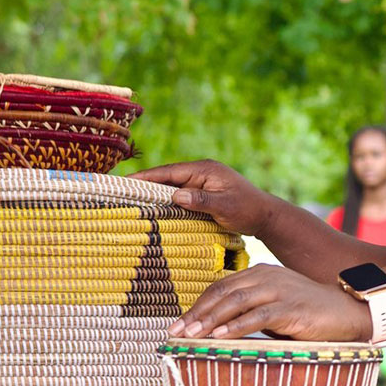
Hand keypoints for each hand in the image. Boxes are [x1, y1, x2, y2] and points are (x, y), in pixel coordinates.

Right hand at [130, 159, 276, 236]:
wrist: (265, 216)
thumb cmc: (247, 209)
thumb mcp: (224, 206)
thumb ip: (201, 199)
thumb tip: (176, 195)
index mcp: (204, 169)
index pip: (170, 171)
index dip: (148, 176)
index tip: (127, 180)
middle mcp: (201, 172)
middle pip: (167, 177)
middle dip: (146, 183)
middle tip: (120, 191)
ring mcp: (202, 182)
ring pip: (172, 186)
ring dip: (155, 193)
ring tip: (130, 200)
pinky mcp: (203, 192)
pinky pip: (180, 194)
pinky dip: (167, 200)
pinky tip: (154, 209)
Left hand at [169, 265, 370, 343]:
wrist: (348, 312)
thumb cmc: (309, 314)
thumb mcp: (274, 308)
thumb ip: (249, 312)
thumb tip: (217, 331)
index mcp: (259, 273)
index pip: (220, 287)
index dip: (197, 305)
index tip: (177, 325)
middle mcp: (266, 276)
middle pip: (222, 293)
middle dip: (196, 314)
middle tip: (175, 333)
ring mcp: (279, 289)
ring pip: (235, 302)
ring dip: (210, 320)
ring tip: (191, 336)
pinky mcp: (291, 306)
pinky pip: (257, 315)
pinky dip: (236, 326)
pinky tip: (220, 337)